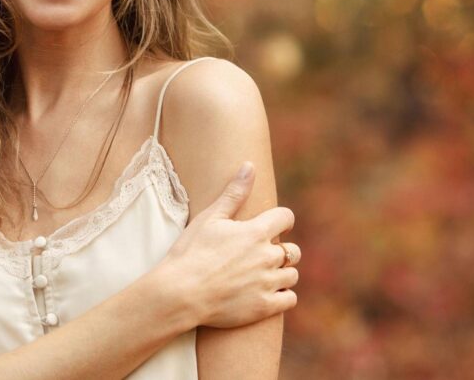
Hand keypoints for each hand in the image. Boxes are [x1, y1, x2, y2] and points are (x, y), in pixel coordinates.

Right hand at [153, 162, 298, 328]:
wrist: (180, 292)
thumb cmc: (191, 252)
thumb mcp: (210, 218)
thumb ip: (234, 193)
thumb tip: (249, 166)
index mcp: (256, 232)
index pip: (286, 217)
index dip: (281, 220)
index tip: (272, 225)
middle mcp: (267, 257)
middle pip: (293, 250)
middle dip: (282, 250)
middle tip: (261, 254)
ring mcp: (268, 283)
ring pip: (292, 275)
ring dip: (282, 273)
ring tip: (262, 274)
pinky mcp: (264, 306)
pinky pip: (290, 299)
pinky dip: (282, 295)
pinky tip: (266, 292)